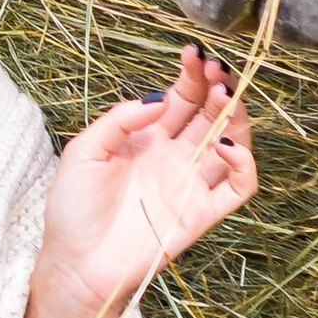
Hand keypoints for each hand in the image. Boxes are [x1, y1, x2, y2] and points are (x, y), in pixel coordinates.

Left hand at [16, 44, 257, 317]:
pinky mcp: (201, 214)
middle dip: (217, 86)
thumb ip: (120, 120)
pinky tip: (228, 144)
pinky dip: (244, 164)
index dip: (191, 74)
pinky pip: (238, 186)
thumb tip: (158, 97)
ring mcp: (190, 184)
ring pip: (232, 141)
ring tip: (225, 95)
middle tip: (215, 68)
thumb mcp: (84, 152)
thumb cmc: (73, 210)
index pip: (182, 96)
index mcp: (147, 137)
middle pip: (210, 113)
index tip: (193, 53)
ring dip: (236, 115)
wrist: (75, 264)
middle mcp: (174, 156)